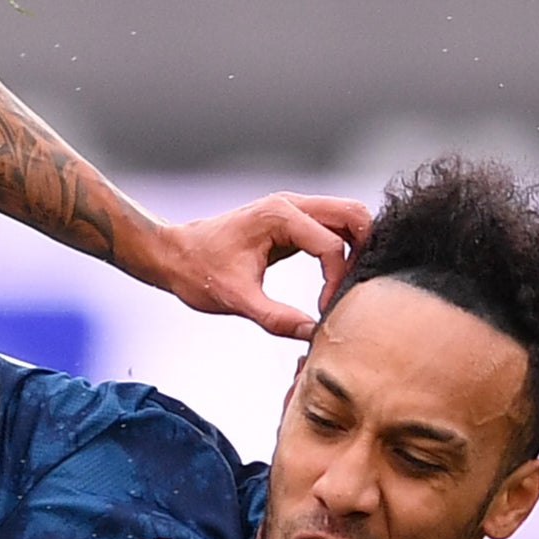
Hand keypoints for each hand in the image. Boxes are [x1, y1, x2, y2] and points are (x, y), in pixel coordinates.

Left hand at [142, 191, 372, 339]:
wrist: (173, 254)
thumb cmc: (198, 271)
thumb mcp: (235, 300)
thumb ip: (275, 318)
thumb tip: (311, 334)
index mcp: (279, 215)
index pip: (332, 245)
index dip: (337, 281)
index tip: (324, 310)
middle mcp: (290, 204)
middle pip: (354, 214)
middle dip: (364, 250)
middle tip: (354, 289)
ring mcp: (292, 209)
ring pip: (347, 217)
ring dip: (356, 247)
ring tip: (344, 286)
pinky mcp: (292, 222)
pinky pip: (331, 227)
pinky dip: (342, 247)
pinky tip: (333, 279)